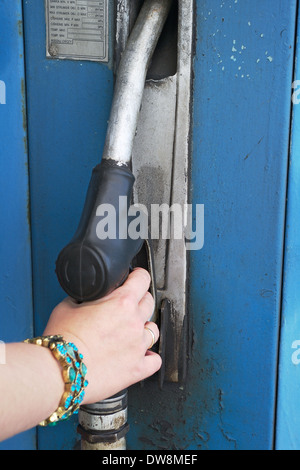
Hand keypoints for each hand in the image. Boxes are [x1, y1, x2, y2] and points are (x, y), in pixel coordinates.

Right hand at [43, 268, 161, 403]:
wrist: (59, 370)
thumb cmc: (62, 341)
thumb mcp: (68, 305)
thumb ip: (84, 297)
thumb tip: (87, 297)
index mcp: (121, 302)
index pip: (142, 279)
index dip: (138, 275)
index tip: (135, 278)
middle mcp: (134, 322)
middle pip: (149, 302)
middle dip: (140, 300)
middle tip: (127, 305)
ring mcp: (138, 346)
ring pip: (153, 330)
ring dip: (144, 327)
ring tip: (131, 331)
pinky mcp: (137, 369)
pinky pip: (155, 361)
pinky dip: (150, 356)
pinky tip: (141, 354)